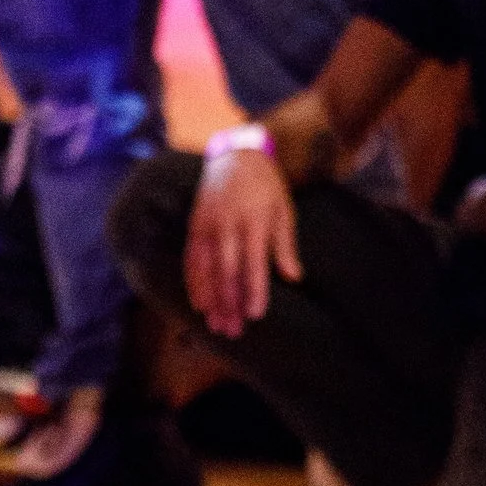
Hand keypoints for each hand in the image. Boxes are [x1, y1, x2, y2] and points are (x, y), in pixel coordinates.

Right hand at [185, 148, 298, 338]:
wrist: (237, 155)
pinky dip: (193, 282)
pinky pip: (191, 257)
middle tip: (232, 330)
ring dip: (210, 299)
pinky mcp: (195, 224)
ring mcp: (208, 223)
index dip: (253, 290)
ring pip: (206, 268)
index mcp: (254, 221)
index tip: (255, 314)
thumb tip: (295, 278)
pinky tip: (199, 303)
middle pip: (226, 271)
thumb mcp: (283, 211)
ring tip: (215, 325)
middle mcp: (227, 223)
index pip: (253, 263)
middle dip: (228, 303)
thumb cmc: (266, 187)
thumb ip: (285, 245)